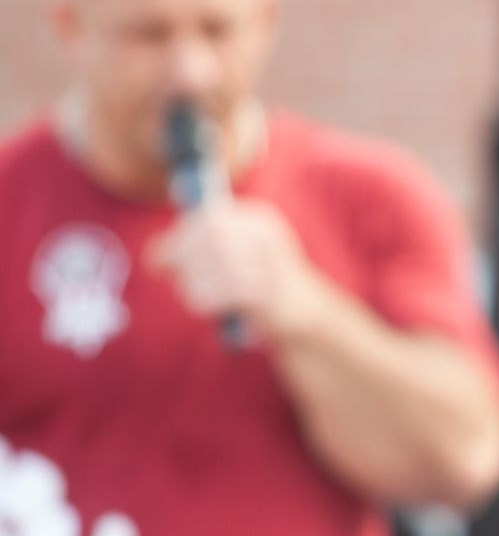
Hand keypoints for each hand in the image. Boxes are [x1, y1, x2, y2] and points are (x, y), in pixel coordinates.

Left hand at [147, 200, 325, 343]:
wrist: (308, 316)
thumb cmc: (260, 284)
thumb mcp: (231, 257)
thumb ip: (194, 250)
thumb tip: (152, 256)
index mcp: (258, 219)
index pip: (207, 219)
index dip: (176, 240)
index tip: (160, 262)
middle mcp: (267, 236)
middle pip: (209, 238)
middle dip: (183, 262)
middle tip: (182, 283)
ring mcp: (272, 264)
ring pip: (214, 264)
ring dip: (193, 285)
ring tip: (200, 297)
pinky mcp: (270, 294)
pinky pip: (223, 292)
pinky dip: (206, 301)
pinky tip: (210, 307)